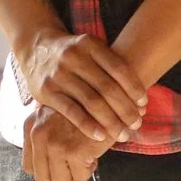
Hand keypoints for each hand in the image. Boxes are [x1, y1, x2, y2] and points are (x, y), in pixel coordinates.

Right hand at [13, 27, 146, 144]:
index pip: (119, 67)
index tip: (144, 104)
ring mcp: (59, 74)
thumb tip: (140, 97)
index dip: (134, 87)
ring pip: (91, 102)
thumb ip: (111, 65)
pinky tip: (101, 137)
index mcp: (90, 44)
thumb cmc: (74, 53)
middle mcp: (74, 56)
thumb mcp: (91, 48)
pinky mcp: (46, 91)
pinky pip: (71, 112)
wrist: (37, 48)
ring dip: (111, 121)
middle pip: (107, 87)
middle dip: (125, 108)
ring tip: (123, 134)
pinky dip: (88, 125)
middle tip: (137, 124)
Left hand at [22, 106, 108, 180]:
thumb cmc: (83, 111)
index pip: (28, 167)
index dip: (46, 170)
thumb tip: (44, 172)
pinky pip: (80, 177)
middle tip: (73, 164)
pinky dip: (89, 169)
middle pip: (43, 180)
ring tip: (83, 156)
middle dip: (61, 177)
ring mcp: (55, 143)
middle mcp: (38, 134)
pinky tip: (92, 152)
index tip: (60, 164)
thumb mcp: (53, 117)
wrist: (107, 99)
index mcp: (31, 126)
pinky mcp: (75, 151)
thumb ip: (43, 138)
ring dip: (75, 174)